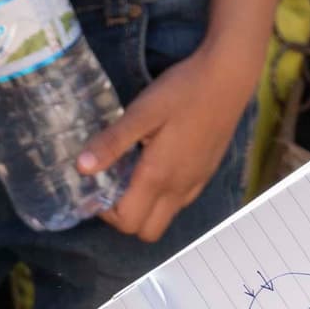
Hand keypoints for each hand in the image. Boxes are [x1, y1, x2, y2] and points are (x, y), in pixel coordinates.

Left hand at [77, 41, 259, 241]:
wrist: (229, 77)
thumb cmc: (182, 92)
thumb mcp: (141, 112)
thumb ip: (112, 142)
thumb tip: (81, 168)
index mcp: (158, 176)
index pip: (128, 222)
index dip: (107, 212)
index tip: (99, 185)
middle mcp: (179, 188)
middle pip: (147, 231)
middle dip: (125, 217)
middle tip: (115, 184)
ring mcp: (196, 182)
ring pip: (165, 217)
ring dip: (145, 207)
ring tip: (134, 172)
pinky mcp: (207, 172)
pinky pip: (181, 201)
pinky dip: (164, 196)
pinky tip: (159, 163)